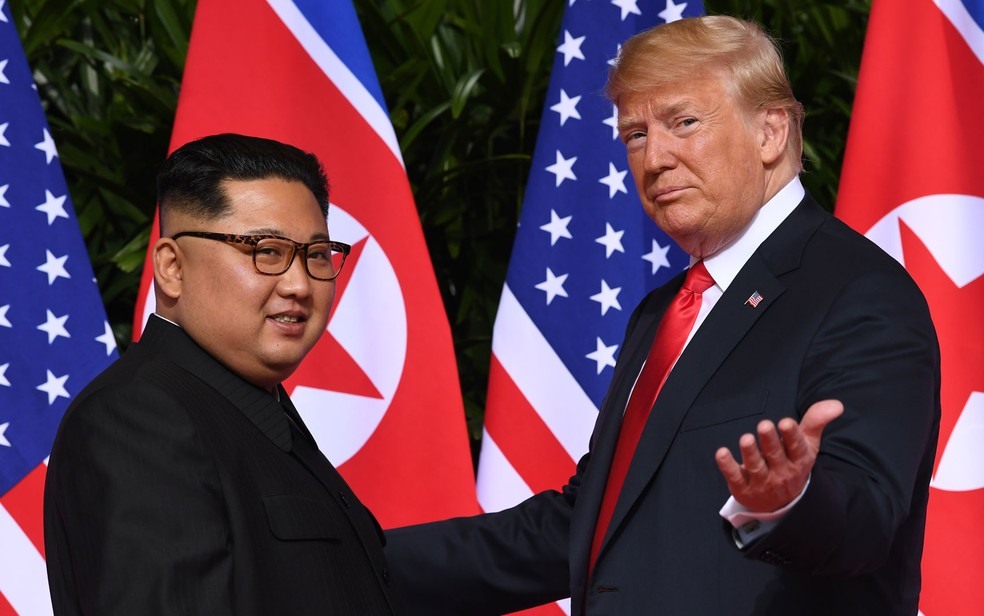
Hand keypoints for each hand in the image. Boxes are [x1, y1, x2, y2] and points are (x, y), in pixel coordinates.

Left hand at [714, 399, 843, 512]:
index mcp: (798, 460)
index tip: (786, 422)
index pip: (796, 448)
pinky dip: (728, 466)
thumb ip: (816, 422)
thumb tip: (836, 404)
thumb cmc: (793, 463)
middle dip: (769, 441)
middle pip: (775, 456)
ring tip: (746, 439)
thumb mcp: (807, 444)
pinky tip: (721, 453)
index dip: (791, 436)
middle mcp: (781, 472)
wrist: (782, 503)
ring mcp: (762, 482)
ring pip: (756, 467)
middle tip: (764, 425)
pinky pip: (735, 476)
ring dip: (750, 453)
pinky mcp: (743, 488)